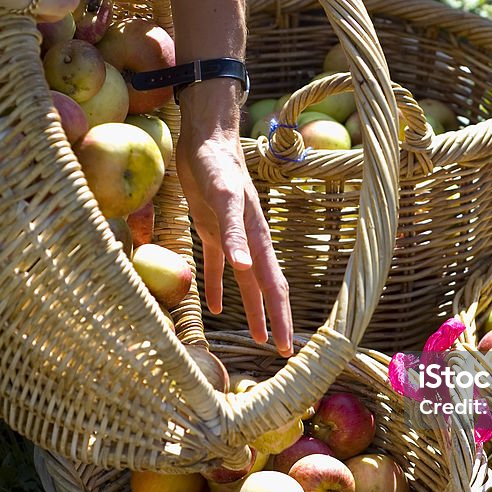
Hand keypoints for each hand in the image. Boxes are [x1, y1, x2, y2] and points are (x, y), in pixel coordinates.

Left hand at [176, 81, 292, 356]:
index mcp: (256, 238)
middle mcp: (249, 242)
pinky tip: (215, 307)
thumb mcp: (222, 197)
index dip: (280, 317)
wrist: (205, 139)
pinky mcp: (213, 229)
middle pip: (265, 289)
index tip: (286, 347)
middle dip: (274, 321)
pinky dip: (219, 287)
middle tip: (280, 353)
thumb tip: (245, 269)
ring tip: (255, 337)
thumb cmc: (215, 165)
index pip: (273, 286)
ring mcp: (232, 236)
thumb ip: (232, 233)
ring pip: (245, 282)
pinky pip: (219, 265)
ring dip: (251, 309)